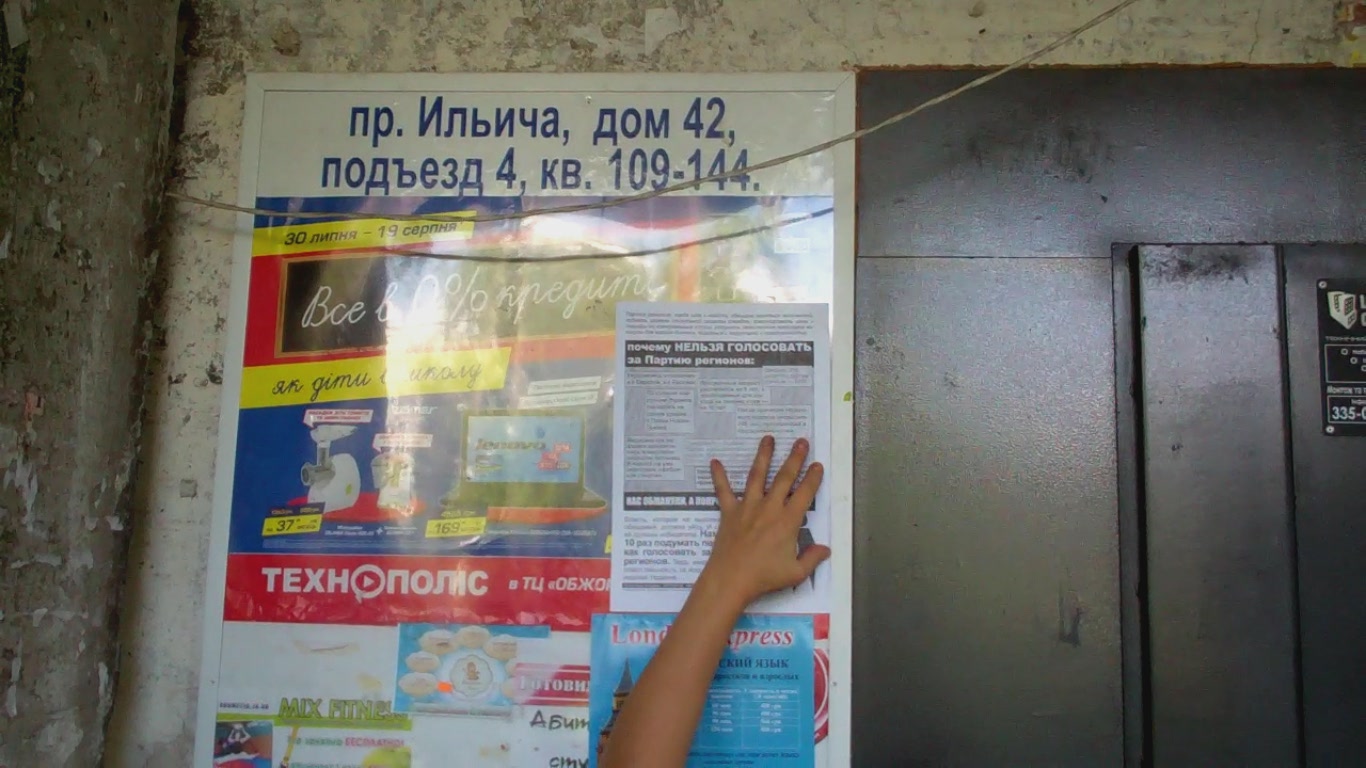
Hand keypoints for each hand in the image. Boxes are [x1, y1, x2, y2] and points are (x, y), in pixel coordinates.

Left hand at [701, 435, 829, 607]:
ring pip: (757, 476)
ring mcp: (748, 507)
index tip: (818, 465)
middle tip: (801, 441)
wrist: (731, 579)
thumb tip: (826, 549)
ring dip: (763, 456)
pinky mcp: (729, 512)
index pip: (805, 494)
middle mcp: (769, 508)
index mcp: (788, 521)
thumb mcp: (796, 573)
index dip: (813, 478)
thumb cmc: (764, 577)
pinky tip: (714, 462)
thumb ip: (812, 558)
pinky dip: (719, 476)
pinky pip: (723, 491)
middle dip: (794, 458)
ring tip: (768, 438)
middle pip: (784, 478)